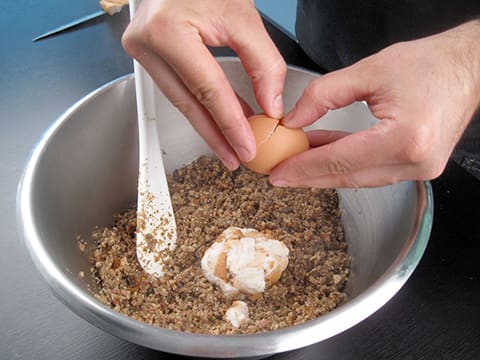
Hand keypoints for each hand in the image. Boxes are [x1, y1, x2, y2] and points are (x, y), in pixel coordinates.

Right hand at [122, 0, 285, 169]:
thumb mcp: (243, 16)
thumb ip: (262, 63)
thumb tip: (271, 106)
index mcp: (168, 30)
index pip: (206, 89)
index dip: (229, 123)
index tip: (246, 147)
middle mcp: (147, 43)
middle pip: (189, 103)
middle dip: (216, 135)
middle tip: (237, 158)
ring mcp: (142, 50)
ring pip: (181, 100)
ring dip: (209, 124)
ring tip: (231, 146)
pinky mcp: (146, 54)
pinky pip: (177, 88)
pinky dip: (201, 105)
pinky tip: (218, 120)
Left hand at [270, 20, 479, 187]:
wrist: (469, 67)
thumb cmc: (429, 64)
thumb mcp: (369, 72)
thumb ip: (323, 96)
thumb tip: (293, 120)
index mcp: (404, 138)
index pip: (340, 160)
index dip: (304, 168)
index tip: (277, 173)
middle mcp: (415, 161)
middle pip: (348, 176)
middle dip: (310, 176)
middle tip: (280, 175)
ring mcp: (420, 169)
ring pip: (359, 178)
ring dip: (327, 171)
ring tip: (297, 162)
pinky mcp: (419, 167)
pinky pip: (373, 172)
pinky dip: (347, 165)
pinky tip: (325, 154)